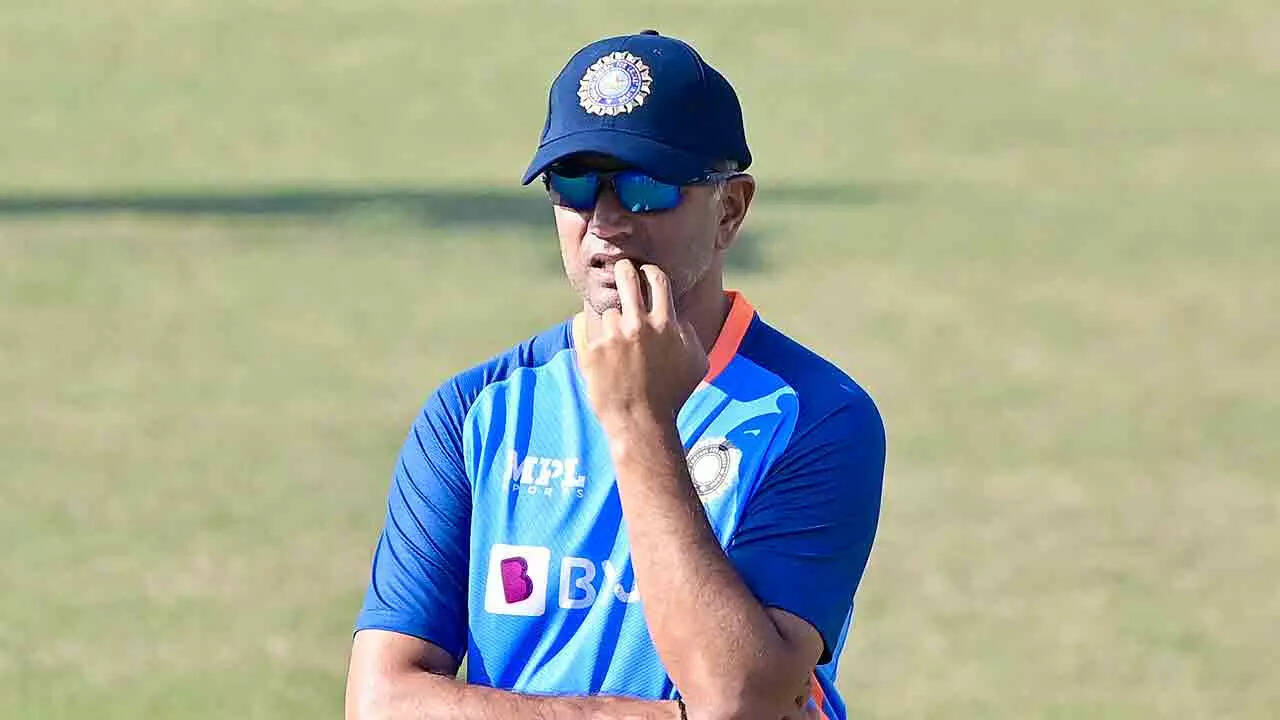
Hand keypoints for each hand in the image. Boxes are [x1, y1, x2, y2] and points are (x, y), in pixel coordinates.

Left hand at [577, 259, 708, 432]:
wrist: (642, 424)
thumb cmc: (673, 396)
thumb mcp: (697, 363)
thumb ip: (689, 334)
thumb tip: (677, 318)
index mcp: (665, 324)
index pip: (657, 280)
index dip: (651, 271)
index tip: (645, 271)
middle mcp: (638, 325)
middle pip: (627, 278)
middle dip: (624, 269)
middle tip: (622, 269)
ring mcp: (612, 338)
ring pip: (609, 313)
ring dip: (612, 324)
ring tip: (618, 347)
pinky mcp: (591, 352)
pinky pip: (585, 329)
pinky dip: (589, 333)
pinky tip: (595, 343)